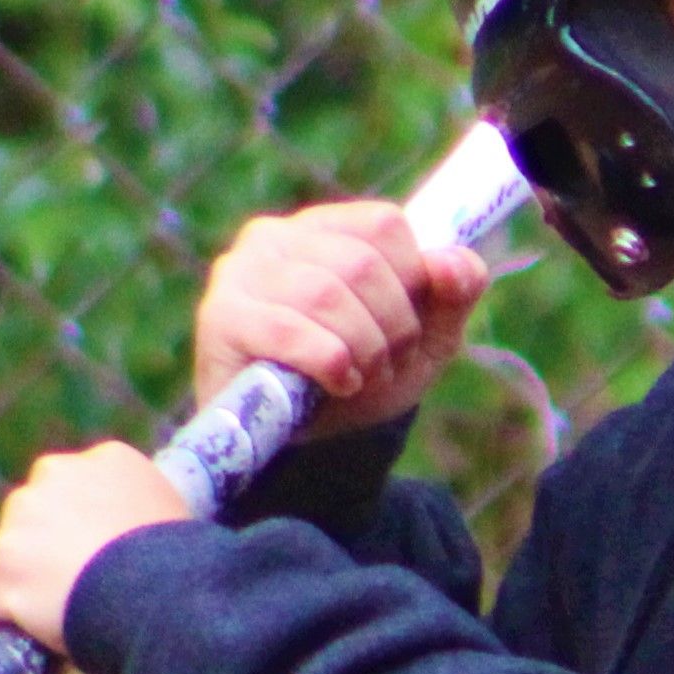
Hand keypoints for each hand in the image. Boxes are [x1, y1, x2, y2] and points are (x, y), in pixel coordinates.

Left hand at [0, 442, 193, 648]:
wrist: (162, 595)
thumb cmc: (182, 568)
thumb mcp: (173, 521)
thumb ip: (141, 518)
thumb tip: (129, 551)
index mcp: (105, 461)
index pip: (75, 491)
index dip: (81, 531)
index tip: (94, 563)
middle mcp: (57, 474)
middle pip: (34, 518)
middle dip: (45, 554)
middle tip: (73, 597)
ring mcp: (23, 517)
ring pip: (8, 562)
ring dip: (22, 592)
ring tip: (48, 629)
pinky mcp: (4, 563)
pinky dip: (2, 628)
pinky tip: (23, 649)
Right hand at [192, 201, 489, 437]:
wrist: (293, 448)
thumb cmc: (355, 380)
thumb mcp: (422, 341)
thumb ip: (452, 296)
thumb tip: (453, 262)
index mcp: (322, 227)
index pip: (385, 226)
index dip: (413, 283)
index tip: (406, 330)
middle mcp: (274, 237)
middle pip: (361, 264)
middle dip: (392, 327)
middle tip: (385, 367)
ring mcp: (241, 273)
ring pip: (327, 295)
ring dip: (363, 350)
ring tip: (361, 378)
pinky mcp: (220, 317)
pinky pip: (291, 332)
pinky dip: (330, 363)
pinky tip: (336, 383)